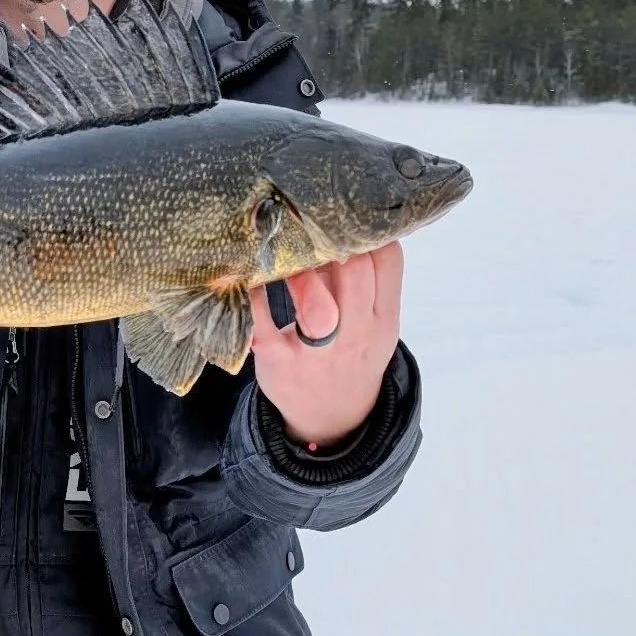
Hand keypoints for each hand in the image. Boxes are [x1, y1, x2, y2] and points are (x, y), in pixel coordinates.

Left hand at [248, 242, 402, 448]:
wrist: (330, 418)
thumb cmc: (350, 353)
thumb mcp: (373, 322)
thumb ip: (364, 279)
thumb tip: (340, 222)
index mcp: (383, 319)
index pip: (388, 261)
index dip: (367, 231)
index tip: (344, 217)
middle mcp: (356, 334)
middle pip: (355, 272)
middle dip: (333, 241)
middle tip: (311, 228)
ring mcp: (317, 351)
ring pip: (315, 302)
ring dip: (299, 270)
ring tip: (284, 253)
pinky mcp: (278, 361)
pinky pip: (261, 322)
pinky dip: (252, 294)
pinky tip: (248, 276)